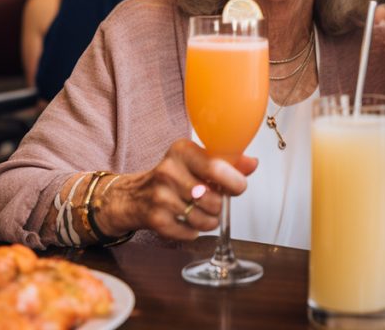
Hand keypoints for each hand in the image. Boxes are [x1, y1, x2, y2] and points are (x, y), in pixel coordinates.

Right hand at [98, 139, 257, 240]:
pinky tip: (184, 220)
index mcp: (182, 151)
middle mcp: (169, 171)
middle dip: (219, 205)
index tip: (236, 187)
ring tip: (199, 211)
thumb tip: (252, 164)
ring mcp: (160, 196)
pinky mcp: (155, 220)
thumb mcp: (196, 161)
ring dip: (209, 220)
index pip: (218, 169)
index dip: (235, 183)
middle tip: (211, 200)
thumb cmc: (172, 177)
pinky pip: (191, 233)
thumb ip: (227, 162)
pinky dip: (193, 231)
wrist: (132, 196)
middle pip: (215, 199)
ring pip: (205, 219)